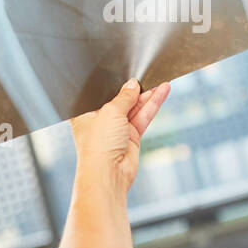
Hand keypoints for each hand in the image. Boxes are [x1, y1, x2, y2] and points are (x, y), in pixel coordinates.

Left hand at [69, 78, 170, 197]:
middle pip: (121, 99)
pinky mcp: (131, 137)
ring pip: (135, 107)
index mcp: (85, 113)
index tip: (128, 74)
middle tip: (148, 75)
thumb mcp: (110, 112)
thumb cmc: (98, 146)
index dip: (114, 83)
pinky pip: (143, 117)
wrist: (108, 174)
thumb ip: (123, 96)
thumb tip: (132, 85)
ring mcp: (117, 129)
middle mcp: (100, 120)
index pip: (102, 93)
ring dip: (148, 96)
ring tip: (162, 82)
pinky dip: (153, 105)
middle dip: (135, 89)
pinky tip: (162, 92)